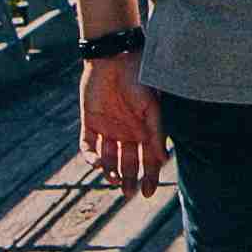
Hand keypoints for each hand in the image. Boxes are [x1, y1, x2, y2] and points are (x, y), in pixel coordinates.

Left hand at [80, 55, 167, 192]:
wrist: (115, 57)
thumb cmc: (140, 79)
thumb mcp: (153, 107)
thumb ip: (157, 133)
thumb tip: (162, 160)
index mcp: (145, 130)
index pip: (148, 160)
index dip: (149, 177)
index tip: (147, 193)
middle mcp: (127, 133)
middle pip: (128, 164)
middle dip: (129, 180)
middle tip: (128, 194)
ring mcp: (108, 129)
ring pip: (108, 159)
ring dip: (110, 171)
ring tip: (113, 179)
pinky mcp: (90, 123)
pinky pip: (89, 145)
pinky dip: (91, 157)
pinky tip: (97, 163)